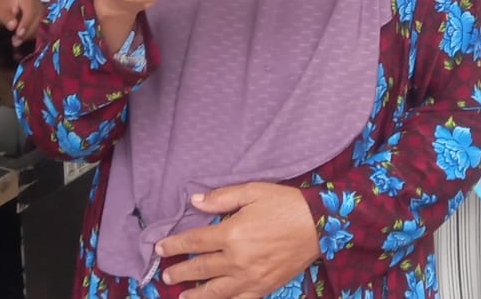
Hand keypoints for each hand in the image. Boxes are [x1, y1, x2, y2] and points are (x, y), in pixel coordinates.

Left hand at [0, 0, 42, 44]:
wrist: (6, 6)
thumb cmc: (3, 7)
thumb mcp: (1, 11)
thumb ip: (6, 18)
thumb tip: (13, 26)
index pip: (31, 12)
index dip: (26, 24)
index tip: (18, 34)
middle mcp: (38, 4)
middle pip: (38, 21)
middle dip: (27, 33)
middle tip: (15, 41)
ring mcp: (42, 13)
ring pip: (40, 27)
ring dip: (29, 36)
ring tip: (16, 42)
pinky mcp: (42, 20)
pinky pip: (40, 31)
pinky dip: (30, 37)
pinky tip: (21, 40)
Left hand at [156, 183, 319, 297]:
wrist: (320, 226)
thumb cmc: (286, 204)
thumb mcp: (253, 191)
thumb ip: (222, 198)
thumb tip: (195, 201)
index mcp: (232, 234)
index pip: (194, 242)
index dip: (174, 245)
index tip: (159, 248)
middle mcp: (237, 260)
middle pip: (200, 269)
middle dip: (179, 271)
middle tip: (166, 274)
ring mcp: (250, 278)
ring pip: (215, 291)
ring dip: (195, 294)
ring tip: (180, 295)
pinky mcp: (263, 287)